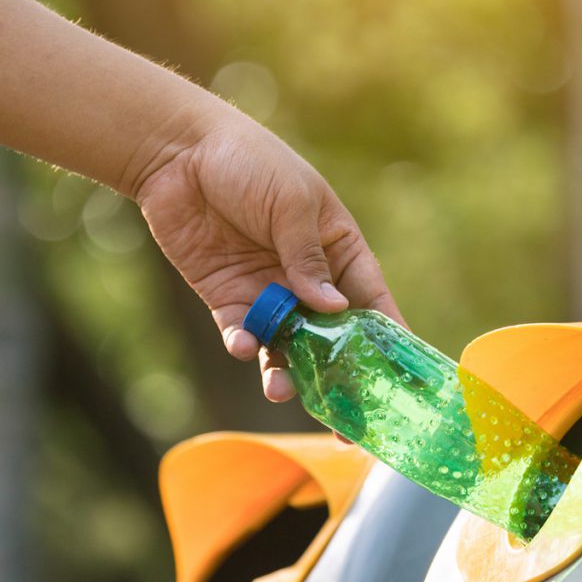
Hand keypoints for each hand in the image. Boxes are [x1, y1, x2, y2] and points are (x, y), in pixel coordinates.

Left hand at [135, 106, 402, 402]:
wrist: (178, 153)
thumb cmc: (249, 161)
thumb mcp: (291, 203)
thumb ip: (308, 258)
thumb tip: (332, 309)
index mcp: (339, 249)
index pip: (371, 303)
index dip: (388, 343)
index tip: (403, 384)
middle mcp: (308, 278)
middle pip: (332, 339)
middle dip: (339, 381)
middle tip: (346, 428)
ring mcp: (268, 291)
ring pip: (287, 347)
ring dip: (287, 374)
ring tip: (281, 390)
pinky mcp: (229, 298)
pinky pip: (244, 334)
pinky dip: (245, 345)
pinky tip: (243, 345)